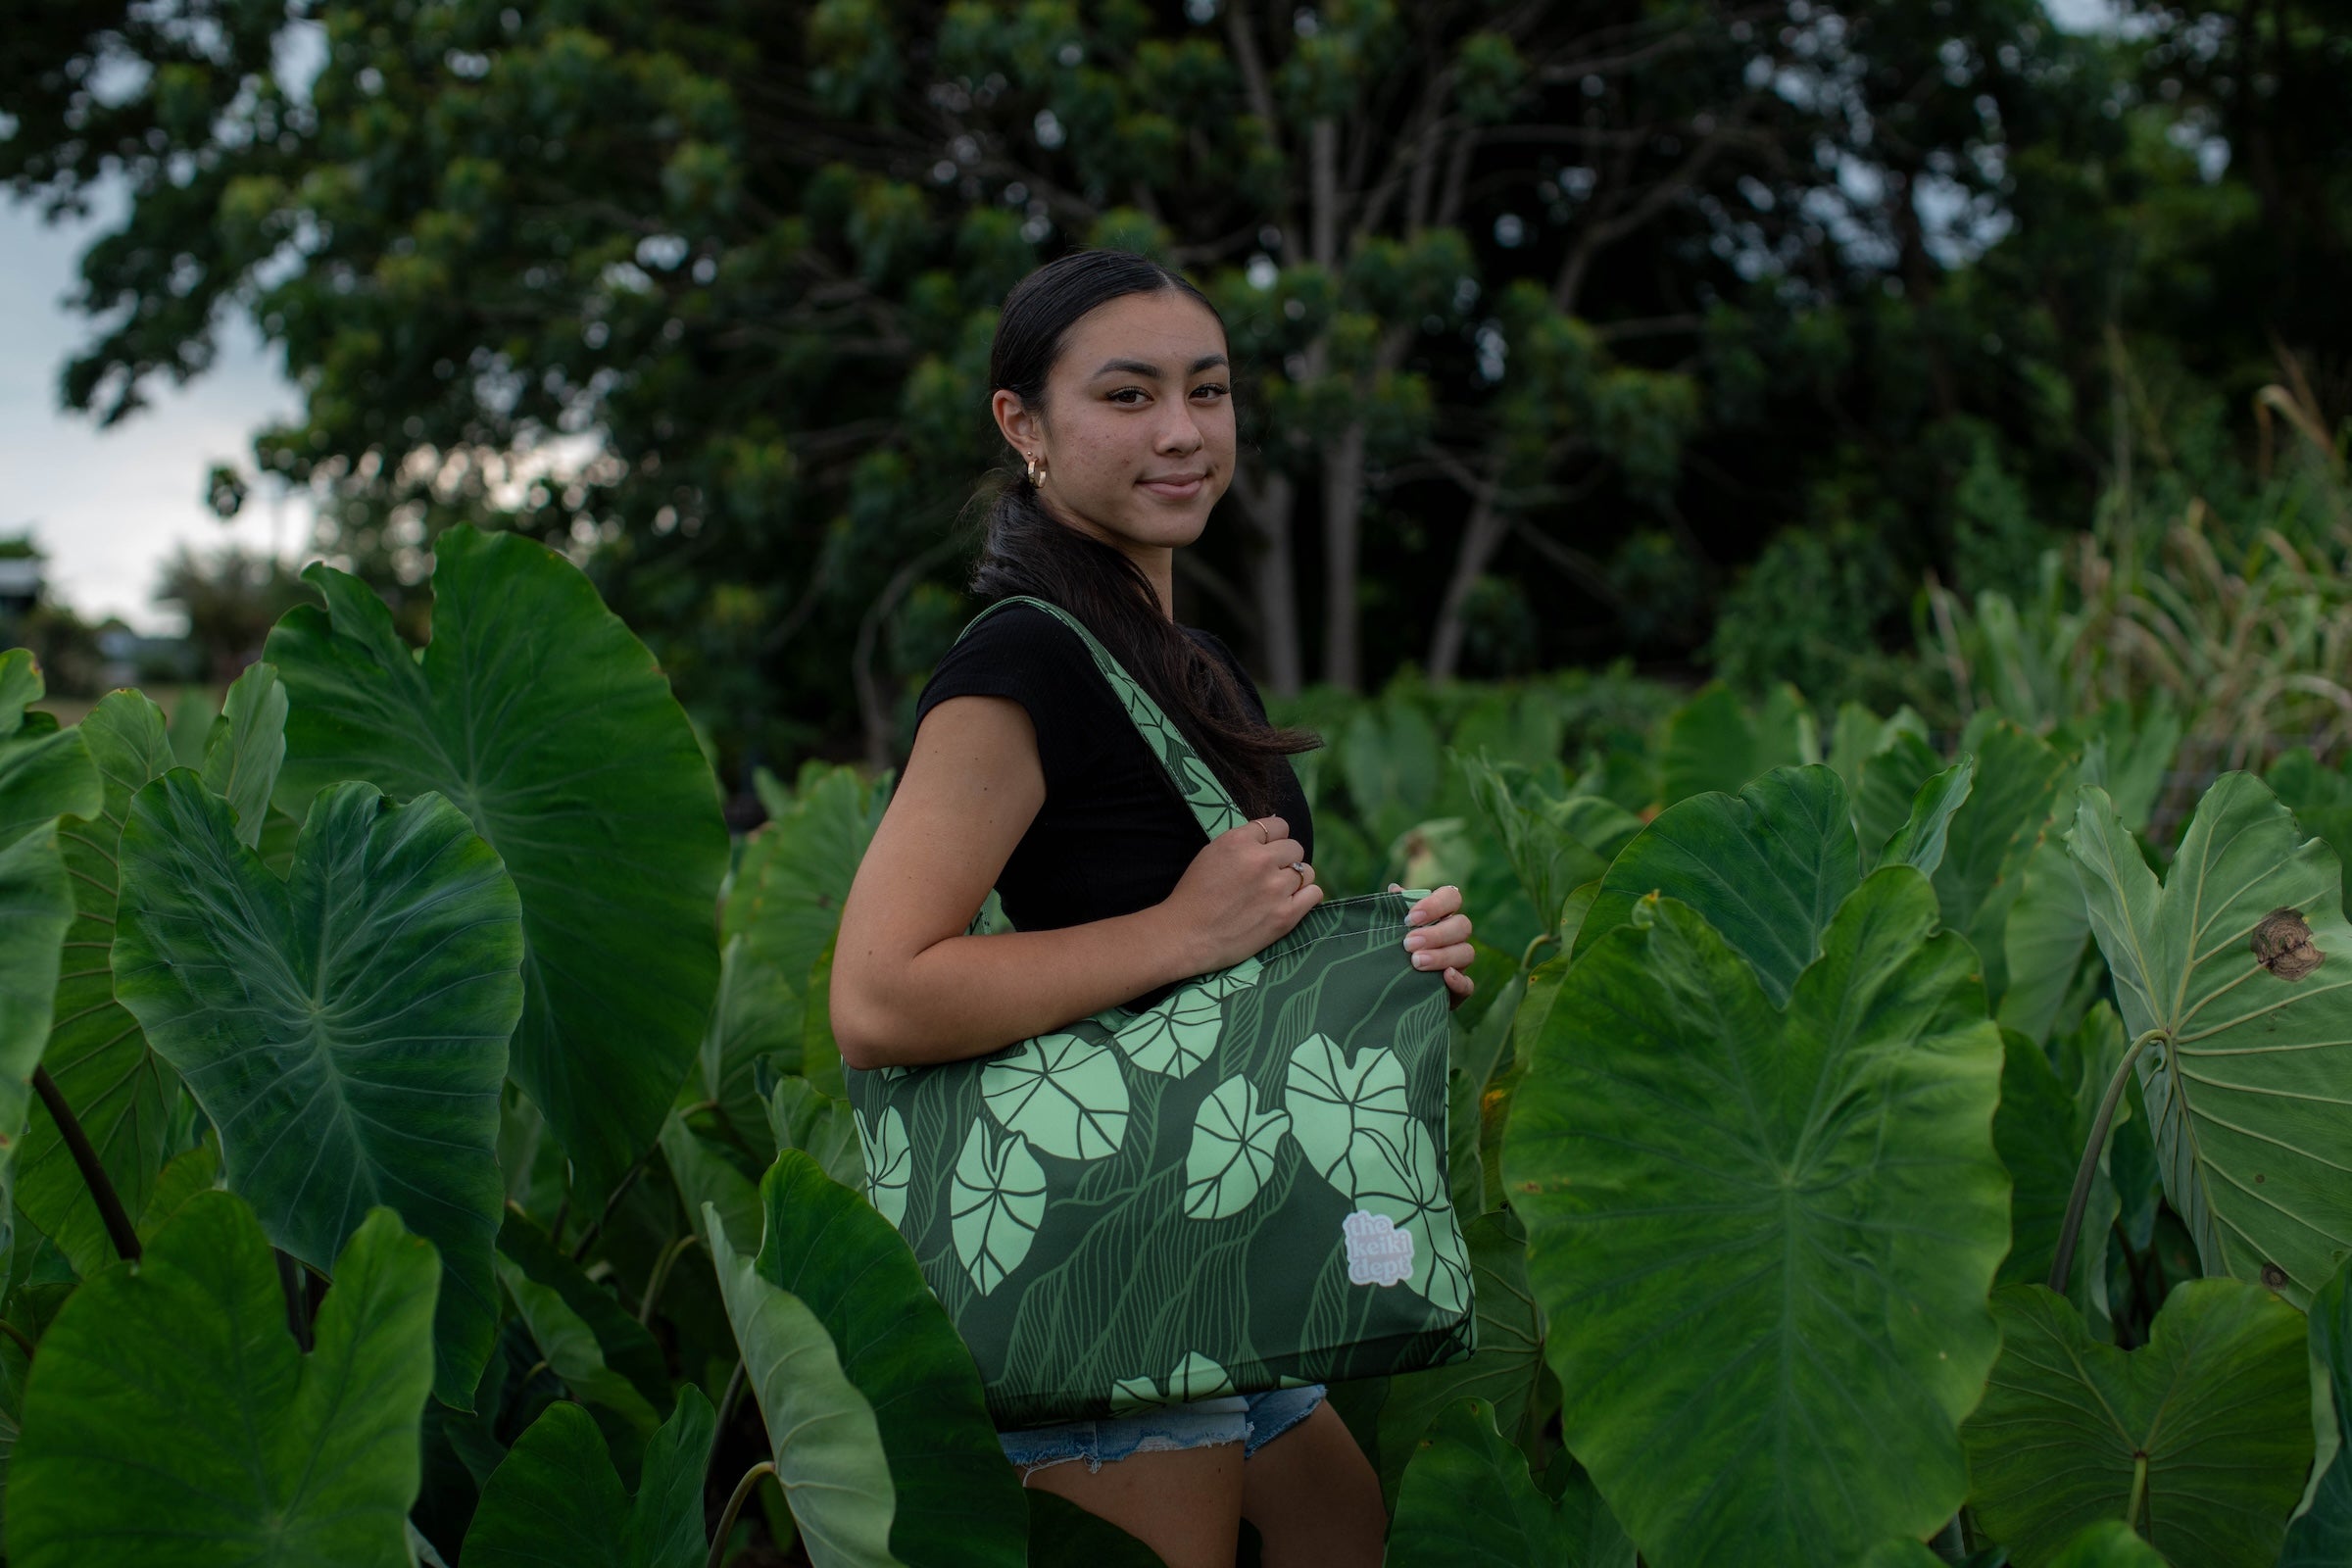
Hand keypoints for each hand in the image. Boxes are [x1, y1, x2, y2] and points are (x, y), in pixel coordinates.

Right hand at [1159, 815, 1322, 974]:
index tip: (1266, 852)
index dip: (1273, 840)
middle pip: (1295, 848)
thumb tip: (1271, 834)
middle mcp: (1261, 860)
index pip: (1279, 826)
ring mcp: (1276, 888)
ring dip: (1295, 879)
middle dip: (1285, 860)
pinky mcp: (1285, 915)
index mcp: (1240, 841)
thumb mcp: (1212, 853)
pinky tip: (1292, 902)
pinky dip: (1306, 896)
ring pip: (1307, 871)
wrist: (1185, 936)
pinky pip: (1314, 893)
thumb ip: (1242, 842)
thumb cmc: (1193, 895)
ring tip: (1279, 892)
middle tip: (1270, 876)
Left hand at [1390, 883, 1474, 1007]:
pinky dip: (1459, 981)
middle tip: (1408, 944)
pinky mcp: (1458, 989)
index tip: (1410, 918)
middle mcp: (1455, 936)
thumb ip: (1394, 909)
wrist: (1389, 986)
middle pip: (1462, 925)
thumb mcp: (1390, 928)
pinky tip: (1445, 977)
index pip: (1452, 897)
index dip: (1435, 905)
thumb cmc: (1392, 947)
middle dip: (1436, 934)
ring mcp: (1460, 962)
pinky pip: (1468, 984)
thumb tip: (1394, 889)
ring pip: (1467, 953)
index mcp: (1441, 914)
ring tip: (1416, 962)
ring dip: (1442, 956)